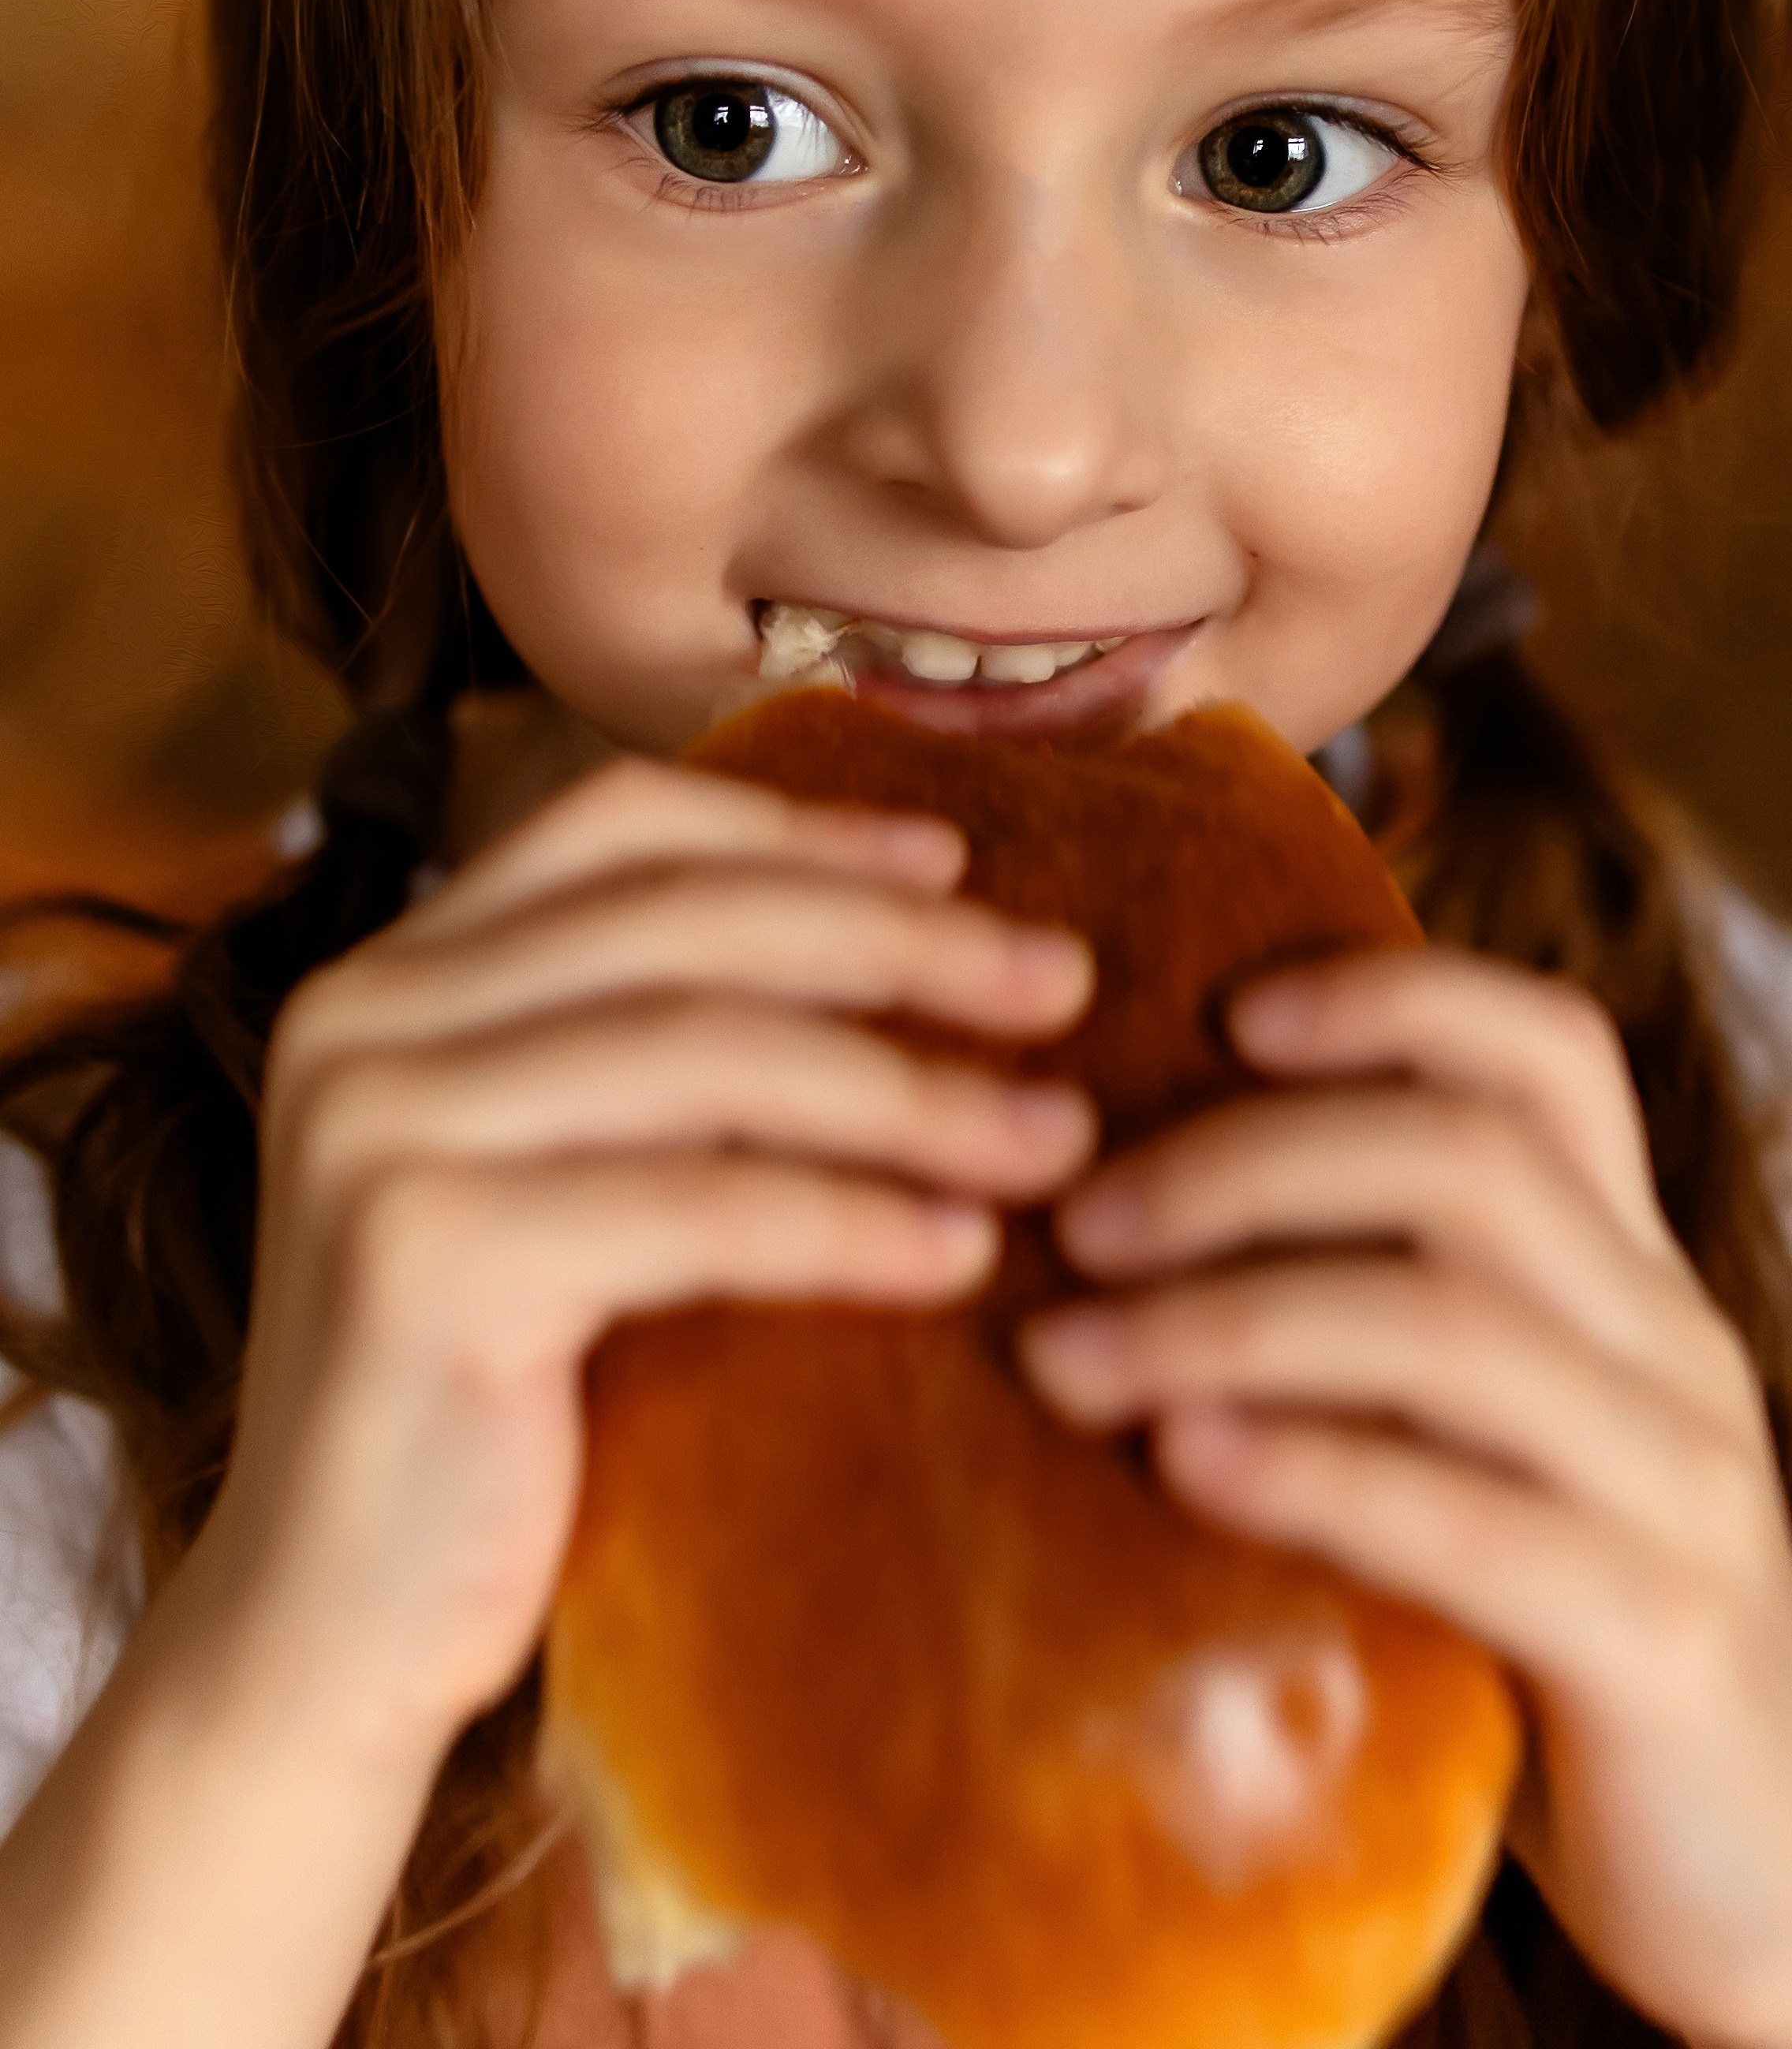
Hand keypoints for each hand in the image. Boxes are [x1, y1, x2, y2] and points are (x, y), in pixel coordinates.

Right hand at [178, 753, 1093, 1789]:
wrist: (331, 1627)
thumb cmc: (488, 1401)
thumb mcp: (568, 1178)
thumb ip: (661, 1053)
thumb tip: (919, 936)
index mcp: (393, 970)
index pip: (619, 827)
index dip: (799, 831)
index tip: (957, 861)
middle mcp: (362, 1018)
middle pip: (688, 925)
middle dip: (899, 946)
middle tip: (1063, 983)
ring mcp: (378, 1129)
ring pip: (710, 1058)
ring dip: (911, 1093)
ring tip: (1055, 1139)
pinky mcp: (423, 1256)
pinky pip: (700, 1210)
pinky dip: (851, 1223)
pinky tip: (964, 1251)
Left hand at [1018, 948, 1791, 2048]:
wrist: (1749, 1871)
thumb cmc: (1548, 1628)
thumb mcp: (1475, 1439)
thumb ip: (1365, 1330)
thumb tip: (1107, 1227)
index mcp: (1626, 1273)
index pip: (1548, 1055)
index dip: (1390, 1000)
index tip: (1222, 1014)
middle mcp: (1673, 1344)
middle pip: (1464, 1160)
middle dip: (1240, 1168)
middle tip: (1072, 1224)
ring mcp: (1686, 1488)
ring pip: (1451, 1323)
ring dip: (1228, 1321)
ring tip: (1069, 1356)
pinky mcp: (1665, 1640)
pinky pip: (1472, 1518)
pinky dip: (1311, 1472)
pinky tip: (1182, 1463)